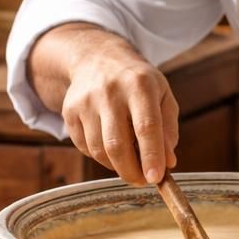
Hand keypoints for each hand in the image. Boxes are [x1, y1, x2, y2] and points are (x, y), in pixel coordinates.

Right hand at [54, 34, 178, 185]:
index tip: (155, 178)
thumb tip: (168, 162)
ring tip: (129, 162)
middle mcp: (110, 91)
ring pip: (99, 150)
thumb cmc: (138, 82)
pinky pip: (85, 147)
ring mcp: (85, 101)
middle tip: (142, 180)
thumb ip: (168, 129)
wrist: (97, 58)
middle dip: (131, 171)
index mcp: (140, 85)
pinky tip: (110, 146)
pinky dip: (100, 156)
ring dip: (116, 166)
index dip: (151, 156)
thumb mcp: (162, 95)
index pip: (146, 127)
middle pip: (117, 144)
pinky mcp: (69, 111)